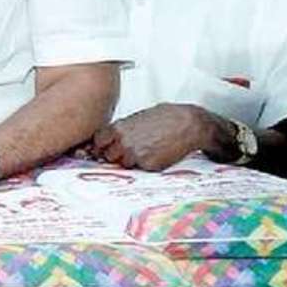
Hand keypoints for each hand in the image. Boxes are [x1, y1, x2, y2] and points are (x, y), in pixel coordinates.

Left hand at [91, 104, 219, 170]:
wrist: (189, 124)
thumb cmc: (167, 117)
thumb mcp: (138, 118)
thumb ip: (122, 129)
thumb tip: (111, 138)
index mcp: (118, 128)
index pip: (97, 142)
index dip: (102, 145)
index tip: (107, 146)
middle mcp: (123, 143)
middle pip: (108, 156)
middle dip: (116, 154)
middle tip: (131, 148)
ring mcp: (134, 156)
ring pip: (123, 164)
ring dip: (131, 160)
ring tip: (147, 149)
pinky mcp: (148, 166)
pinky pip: (140, 169)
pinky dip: (146, 164)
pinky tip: (157, 153)